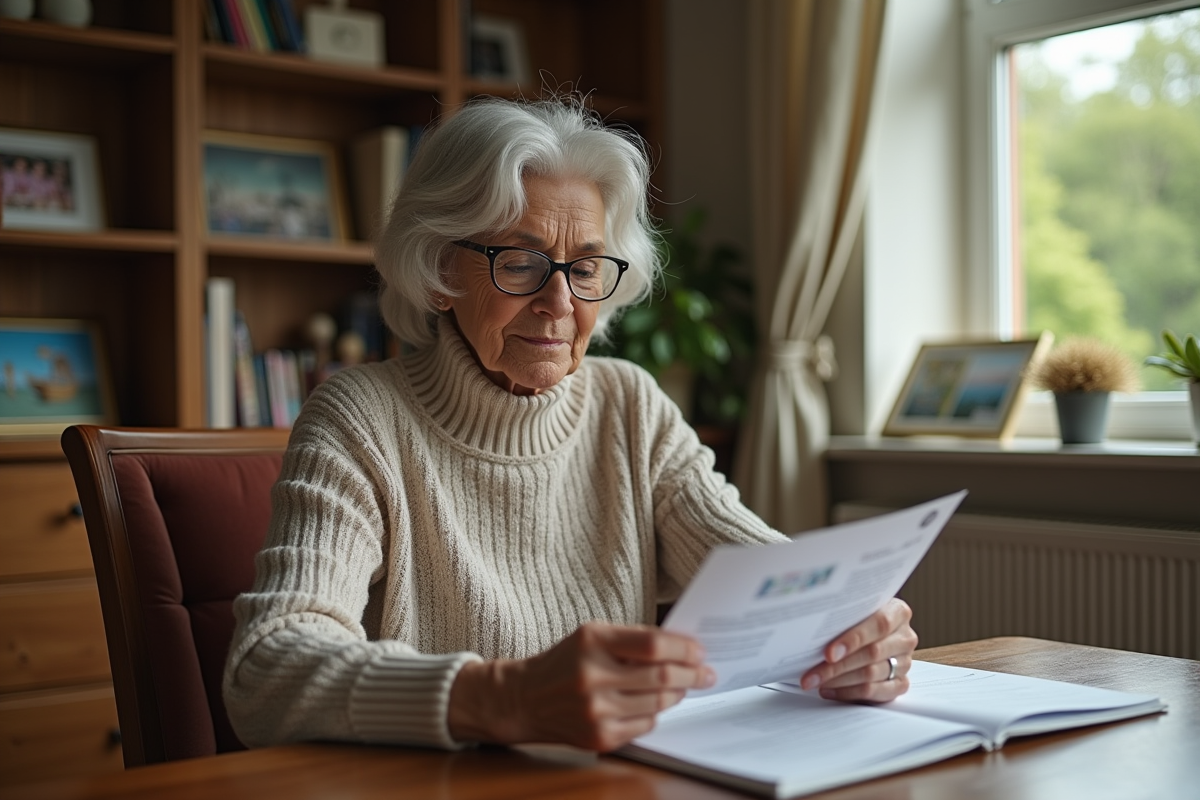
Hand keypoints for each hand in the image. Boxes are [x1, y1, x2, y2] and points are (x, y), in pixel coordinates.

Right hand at [448, 621, 713, 750]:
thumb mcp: (591, 636)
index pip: (653, 645)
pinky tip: (652, 704)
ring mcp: (596, 711)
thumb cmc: (564, 662)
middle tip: (706, 673)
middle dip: (692, 675)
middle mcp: (592, 676)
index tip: (699, 650)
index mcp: (592, 642)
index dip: (683, 648)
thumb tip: (681, 648)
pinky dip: (654, 713)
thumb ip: (632, 639)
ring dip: (677, 694)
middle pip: (661, 677)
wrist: (524, 699)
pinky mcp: (599, 737)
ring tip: (683, 687)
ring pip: (658, 703)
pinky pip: (645, 725)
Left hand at [799, 597, 916, 702]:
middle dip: (837, 666)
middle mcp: (904, 637)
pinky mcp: (900, 683)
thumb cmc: (856, 618)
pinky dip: (848, 693)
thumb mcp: (852, 610)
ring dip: (838, 681)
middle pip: (872, 653)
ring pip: (871, 675)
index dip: (853, 639)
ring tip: (815, 681)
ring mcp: (904, 662)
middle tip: (812, 674)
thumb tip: (812, 625)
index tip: (829, 652)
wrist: (870, 631)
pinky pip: (874, 692)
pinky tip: (829, 690)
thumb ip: (843, 615)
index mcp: (898, 612)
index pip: (879, 624)